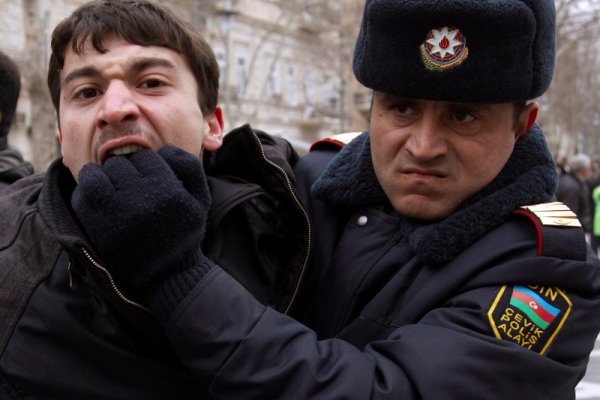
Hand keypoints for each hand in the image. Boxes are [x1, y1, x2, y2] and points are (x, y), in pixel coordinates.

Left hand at [71, 145, 211, 299]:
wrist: (167, 276)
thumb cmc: (184, 233)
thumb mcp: (200, 198)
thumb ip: (188, 165)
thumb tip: (164, 147)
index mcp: (167, 189)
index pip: (146, 157)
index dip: (147, 166)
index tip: (149, 180)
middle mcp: (139, 198)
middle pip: (120, 163)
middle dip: (126, 171)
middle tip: (132, 187)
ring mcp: (114, 212)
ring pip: (97, 173)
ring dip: (104, 177)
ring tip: (113, 189)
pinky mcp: (95, 225)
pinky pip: (83, 192)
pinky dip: (89, 190)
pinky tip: (101, 200)